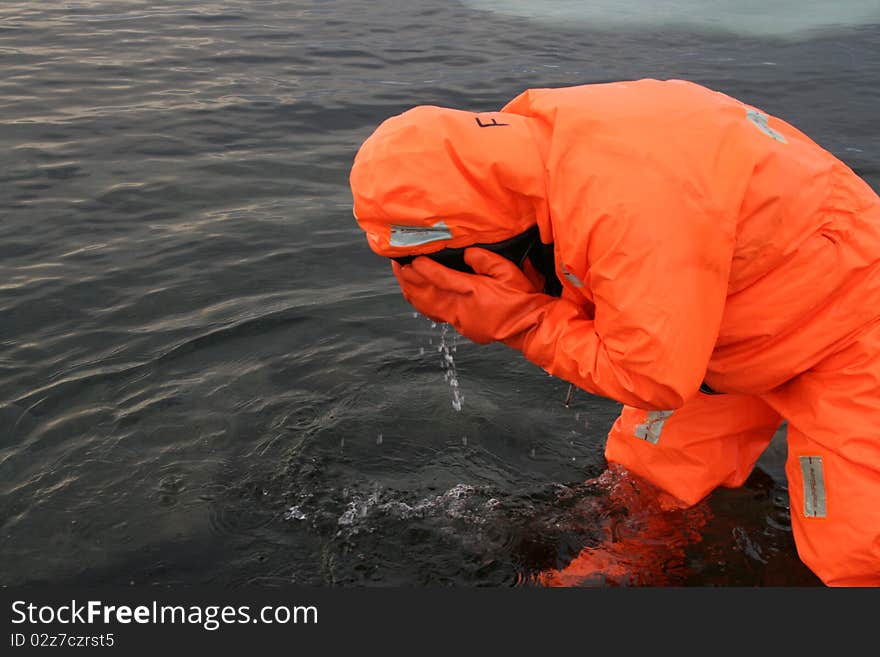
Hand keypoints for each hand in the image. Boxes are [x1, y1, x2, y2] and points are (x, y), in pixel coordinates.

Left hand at [392, 247, 555, 346]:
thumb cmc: (521, 298)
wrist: (528, 327)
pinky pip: (435, 314)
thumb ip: (485, 259)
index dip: (423, 267)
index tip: (412, 258)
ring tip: (402, 277)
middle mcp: (461, 307)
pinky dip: (422, 303)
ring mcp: (459, 320)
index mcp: (473, 290)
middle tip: (397, 264)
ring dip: (411, 291)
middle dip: (408, 278)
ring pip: (426, 306)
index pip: (440, 277)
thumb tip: (466, 254)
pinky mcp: (462, 327)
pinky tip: (417, 295)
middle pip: (426, 293)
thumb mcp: (508, 271)